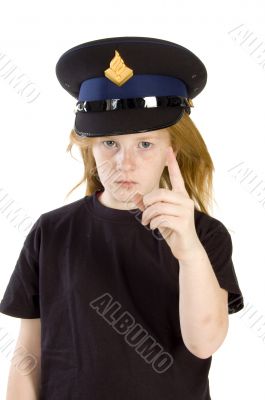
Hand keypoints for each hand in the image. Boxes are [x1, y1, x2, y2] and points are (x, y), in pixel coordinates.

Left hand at [131, 146, 201, 260]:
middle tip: (144, 214)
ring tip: (147, 222)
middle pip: (159, 193)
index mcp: (181, 196)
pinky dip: (154, 223)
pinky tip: (154, 228)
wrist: (185, 247)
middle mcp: (185, 200)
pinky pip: (161, 218)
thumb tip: (135, 196)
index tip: (169, 149)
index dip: (172, 163)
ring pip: (158, 207)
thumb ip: (150, 205)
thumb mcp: (159, 214)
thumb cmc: (172, 228)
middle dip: (147, 204)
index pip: (177, 176)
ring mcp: (186, 211)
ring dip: (148, 216)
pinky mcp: (183, 223)